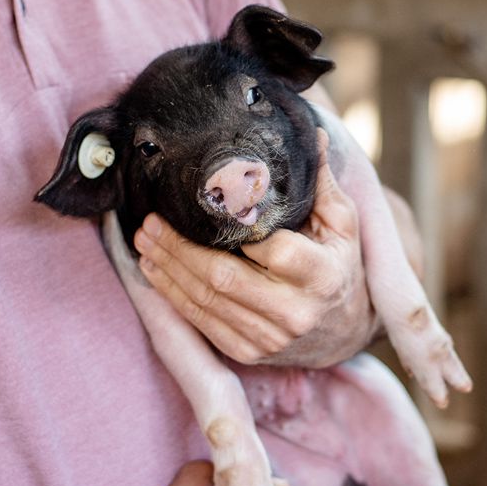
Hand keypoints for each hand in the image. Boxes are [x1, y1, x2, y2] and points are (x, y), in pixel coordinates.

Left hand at [134, 129, 378, 367]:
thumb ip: (322, 184)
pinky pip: (203, 323)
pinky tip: (156, 272)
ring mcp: (270, 338)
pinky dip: (174, 296)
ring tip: (144, 242)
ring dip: (168, 271)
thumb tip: (309, 133)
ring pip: (206, 302)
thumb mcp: (342, 225)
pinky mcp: (249, 352)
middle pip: (225, 278)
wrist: (341, 329)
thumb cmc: (339, 266)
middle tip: (150, 224)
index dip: (235, 229)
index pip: (275, 249)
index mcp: (323, 276)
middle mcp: (296, 313)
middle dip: (179, 249)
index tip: (206, 205)